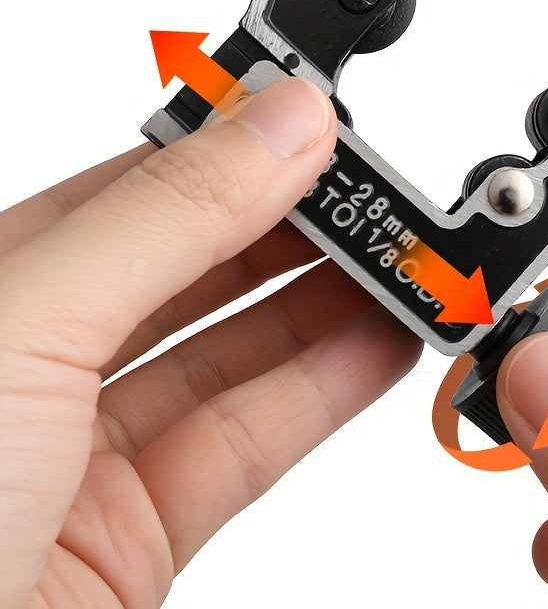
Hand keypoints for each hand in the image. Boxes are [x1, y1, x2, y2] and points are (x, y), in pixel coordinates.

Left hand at [0, 78, 421, 608]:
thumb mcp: (25, 324)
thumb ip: (169, 217)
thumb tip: (278, 125)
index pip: (135, 189)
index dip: (232, 154)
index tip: (318, 130)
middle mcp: (37, 362)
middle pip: (197, 271)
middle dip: (297, 233)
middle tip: (377, 204)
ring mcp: (88, 453)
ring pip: (233, 358)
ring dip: (327, 312)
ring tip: (399, 272)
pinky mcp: (137, 535)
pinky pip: (248, 447)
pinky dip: (324, 394)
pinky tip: (378, 349)